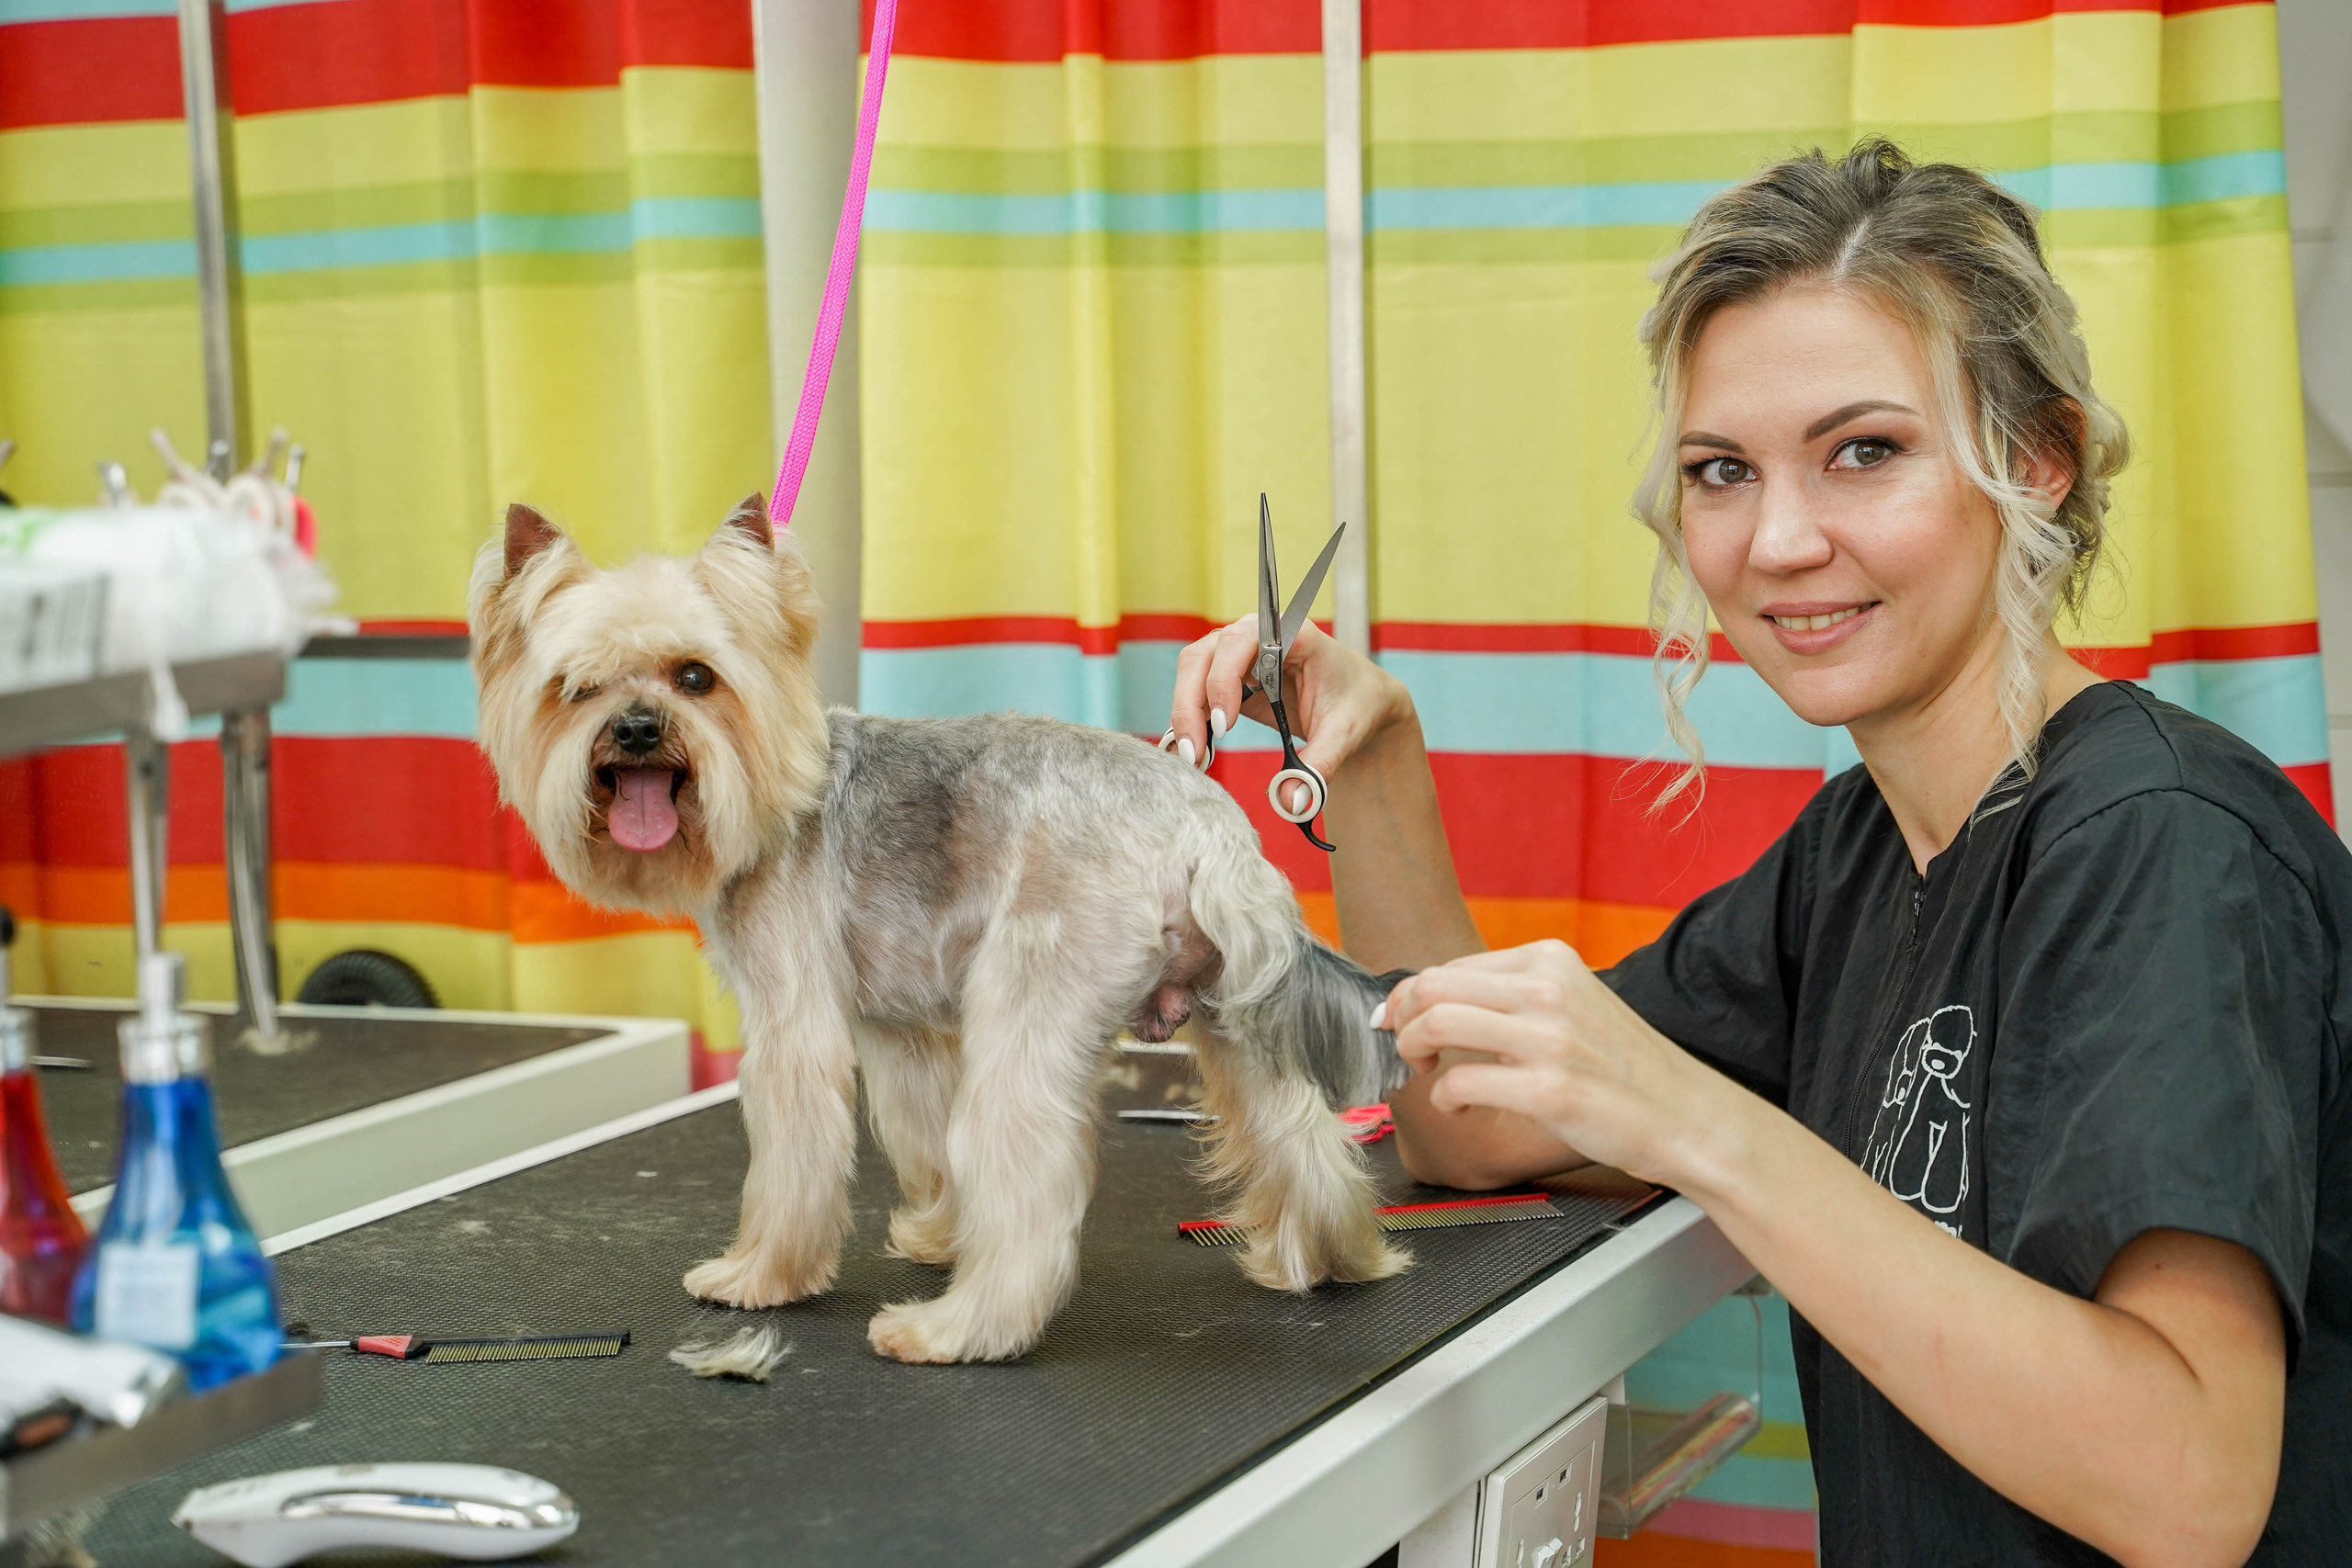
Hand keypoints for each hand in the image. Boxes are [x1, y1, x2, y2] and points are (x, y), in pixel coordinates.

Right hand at [1165, 616, 1413, 813]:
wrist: (1359, 704)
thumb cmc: (1357, 705)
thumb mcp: (1344, 734)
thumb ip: (1318, 765)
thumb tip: (1290, 801)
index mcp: (1294, 634)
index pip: (1243, 640)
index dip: (1225, 678)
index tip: (1223, 724)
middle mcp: (1259, 635)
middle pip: (1206, 655)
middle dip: (1191, 703)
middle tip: (1195, 753)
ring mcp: (1239, 654)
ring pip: (1193, 670)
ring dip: (1185, 713)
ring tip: (1193, 759)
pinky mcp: (1230, 678)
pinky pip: (1196, 691)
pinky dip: (1190, 720)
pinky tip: (1193, 753)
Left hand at [1384, 940, 1745, 1186]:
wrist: (1687, 1116)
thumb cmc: (1625, 1068)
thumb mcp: (1575, 1005)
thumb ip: (1517, 997)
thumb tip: (1439, 1002)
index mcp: (1551, 961)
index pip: (1452, 966)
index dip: (1413, 995)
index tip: (1399, 1019)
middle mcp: (1548, 990)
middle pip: (1433, 985)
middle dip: (1401, 1017)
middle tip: (1404, 1046)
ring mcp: (1548, 1039)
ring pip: (1438, 1023)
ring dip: (1413, 1049)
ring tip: (1424, 1072)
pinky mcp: (1548, 1090)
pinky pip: (1460, 1082)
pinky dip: (1444, 1097)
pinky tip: (1458, 1107)